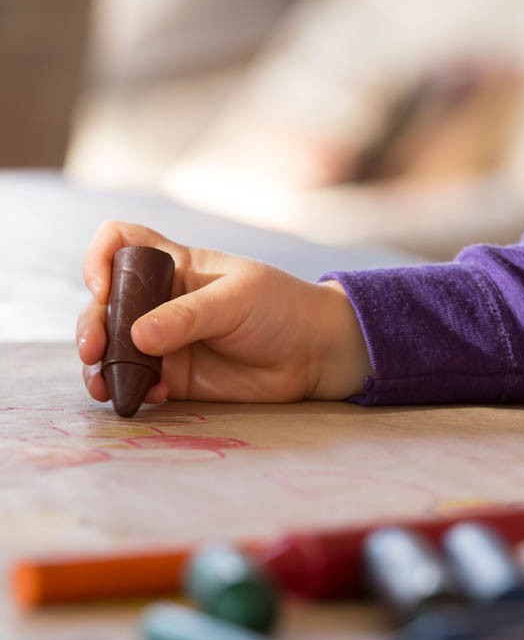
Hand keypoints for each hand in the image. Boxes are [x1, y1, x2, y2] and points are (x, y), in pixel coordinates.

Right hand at [76, 221, 371, 404]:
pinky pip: (143, 383)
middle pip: (106, 305)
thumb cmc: (282, 310)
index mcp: (175, 266)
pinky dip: (136, 390)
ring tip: (104, 385)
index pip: (121, 243)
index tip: (101, 285)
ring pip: (116, 349)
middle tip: (96, 351)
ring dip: (102, 367)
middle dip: (92, 325)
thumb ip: (187, 318)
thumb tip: (135, 338)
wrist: (316, 354)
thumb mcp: (236, 301)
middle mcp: (163, 302)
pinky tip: (152, 396)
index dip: (101, 257)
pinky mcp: (179, 377)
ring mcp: (168, 341)